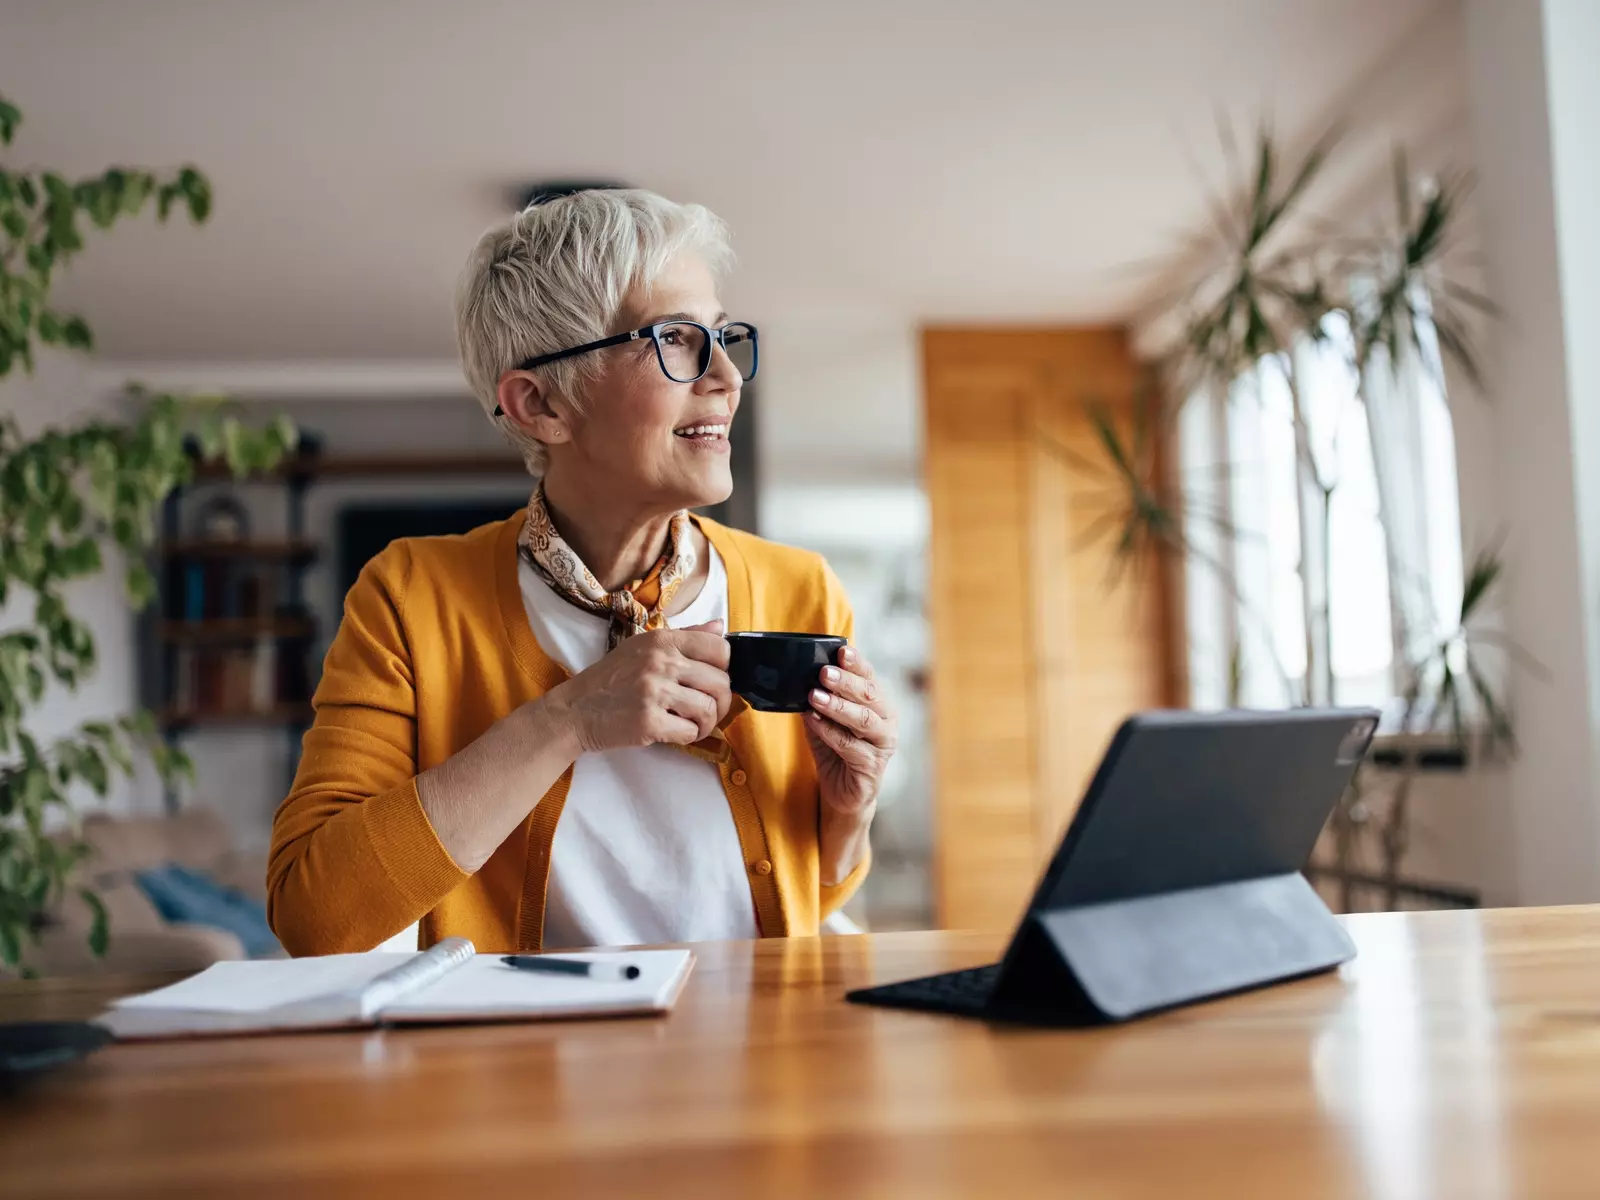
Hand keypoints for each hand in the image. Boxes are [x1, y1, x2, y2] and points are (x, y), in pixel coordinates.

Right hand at [545, 620, 731, 754]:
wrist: (576, 709)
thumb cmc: (612, 678)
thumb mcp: (644, 647)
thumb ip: (685, 636)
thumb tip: (720, 626)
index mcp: (662, 640)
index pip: (719, 648)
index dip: (724, 668)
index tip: (713, 679)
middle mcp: (660, 662)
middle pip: (720, 683)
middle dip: (721, 702)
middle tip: (708, 710)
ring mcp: (654, 692)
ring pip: (709, 710)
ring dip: (707, 723)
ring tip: (694, 724)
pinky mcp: (648, 721)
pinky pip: (690, 732)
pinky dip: (689, 737)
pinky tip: (677, 732)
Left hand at [805, 646, 897, 815]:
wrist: (844, 793)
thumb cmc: (837, 750)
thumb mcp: (825, 720)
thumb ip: (819, 700)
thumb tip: (800, 678)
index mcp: (879, 703)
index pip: (869, 677)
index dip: (857, 663)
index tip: (841, 650)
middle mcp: (887, 721)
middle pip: (869, 695)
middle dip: (845, 682)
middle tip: (823, 672)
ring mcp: (883, 744)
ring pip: (863, 720)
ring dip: (837, 706)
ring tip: (814, 695)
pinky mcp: (873, 766)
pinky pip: (850, 745)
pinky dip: (830, 731)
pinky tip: (814, 720)